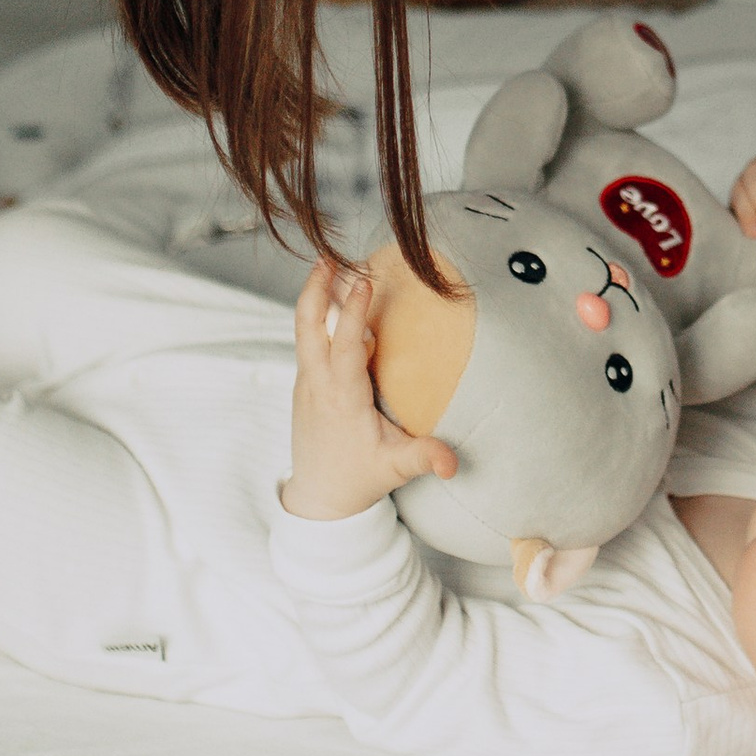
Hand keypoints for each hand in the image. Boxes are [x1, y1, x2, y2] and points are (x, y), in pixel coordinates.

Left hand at [283, 257, 460, 524]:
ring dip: (315, 297)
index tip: (365, 282)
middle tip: (329, 257)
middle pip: (307, 326)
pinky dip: (317, 317)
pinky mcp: (305, 385)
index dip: (352, 313)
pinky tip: (334, 302)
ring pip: (304, 330)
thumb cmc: (358, 478)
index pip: (343, 347)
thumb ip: (424, 458)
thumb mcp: (395, 469)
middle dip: (316, 289)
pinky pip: (308, 342)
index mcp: (340, 398)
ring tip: (331, 266)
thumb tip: (451, 463)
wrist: (318, 498)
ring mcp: (306, 383)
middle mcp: (317, 385)